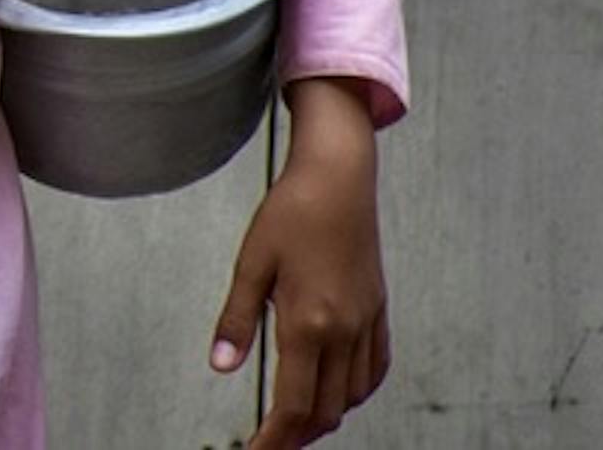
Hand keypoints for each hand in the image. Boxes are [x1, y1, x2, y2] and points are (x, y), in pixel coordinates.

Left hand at [214, 76, 390, 446]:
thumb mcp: (251, 264)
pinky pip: (374, 371)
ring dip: (325, 417)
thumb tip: (221, 365)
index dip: (273, 439)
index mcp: (308, 322)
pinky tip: (334, 391)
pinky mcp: (380, 313)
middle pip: (326, 410)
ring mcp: (367, 324)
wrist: (338, 179)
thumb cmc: (291, 213)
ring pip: (352, 396)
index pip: (292, 404)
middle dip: (296, 436)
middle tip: (268, 443)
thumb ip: (236, 320)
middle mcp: (344, 331)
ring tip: (294, 424)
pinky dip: (354, 393)